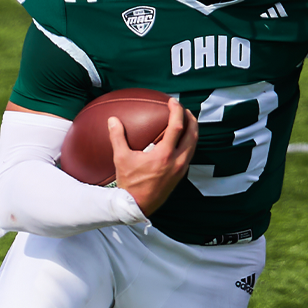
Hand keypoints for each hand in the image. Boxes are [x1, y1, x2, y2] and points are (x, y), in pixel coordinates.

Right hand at [109, 98, 197, 214]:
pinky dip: (189, 144)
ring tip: (186, 123)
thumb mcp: (121, 159)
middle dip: (191, 119)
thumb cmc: (129, 184)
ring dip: (192, 131)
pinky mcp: (180, 176)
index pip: (177, 127)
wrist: (136, 206)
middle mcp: (177, 161)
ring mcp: (180, 169)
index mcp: (165, 155)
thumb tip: (113, 120)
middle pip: (192, 134)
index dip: (177, 111)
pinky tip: (181, 142)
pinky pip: (189, 155)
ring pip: (194, 146)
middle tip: (184, 109)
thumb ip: (117, 137)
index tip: (173, 101)